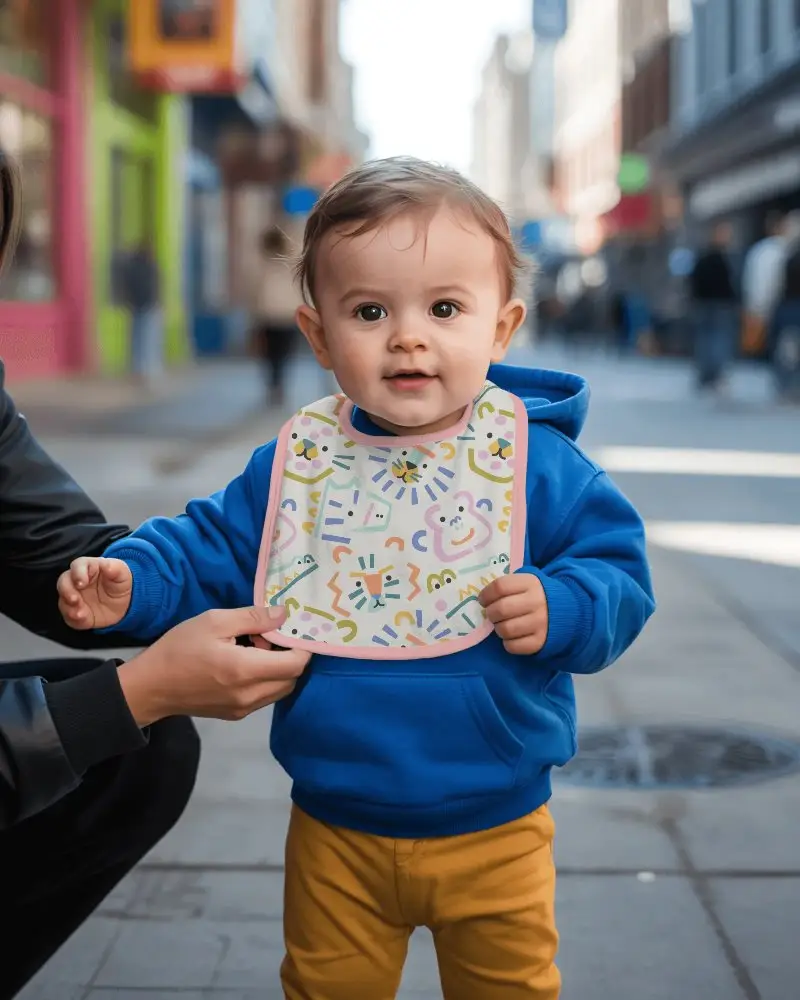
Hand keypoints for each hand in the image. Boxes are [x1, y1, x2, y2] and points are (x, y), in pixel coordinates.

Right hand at [57, 556, 132, 629]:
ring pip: (63, 601)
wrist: (124, 603)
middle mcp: (76, 582)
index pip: (78, 565)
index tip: (81, 582)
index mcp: (88, 567)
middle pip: (63, 582)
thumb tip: (107, 565)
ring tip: (80, 613)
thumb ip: (114, 568)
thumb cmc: (120, 583)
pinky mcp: (76, 612)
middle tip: (74, 599)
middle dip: (66, 591)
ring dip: (69, 607)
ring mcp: (74, 598)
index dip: (77, 573)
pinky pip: (69, 617)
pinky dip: (74, 619)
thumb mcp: (122, 573)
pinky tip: (82, 619)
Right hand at [117, 605, 309, 725]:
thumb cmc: (179, 649)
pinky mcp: (235, 715)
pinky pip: (265, 697)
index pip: (295, 664)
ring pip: (280, 689)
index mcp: (245, 671)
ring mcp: (243, 709)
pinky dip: (265, 680)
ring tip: (253, 649)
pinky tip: (244, 664)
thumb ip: (253, 618)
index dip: (301, 646)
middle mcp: (250, 696)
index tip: (291, 629)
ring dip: (278, 669)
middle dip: (289, 656)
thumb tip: (283, 615)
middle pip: (292, 679)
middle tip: (265, 636)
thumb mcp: (214, 622)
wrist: (150, 687)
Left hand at [479, 572, 548, 654]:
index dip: (486, 594)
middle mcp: (537, 602)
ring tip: (503, 624)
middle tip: (492, 614)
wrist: (568, 612)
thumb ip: (508, 585)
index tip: (483, 600)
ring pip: (505, 629)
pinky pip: (513, 646)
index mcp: (531, 583)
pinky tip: (512, 636)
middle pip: (500, 609)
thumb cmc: (538, 595)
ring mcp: (540, 623)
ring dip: (498, 628)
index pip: (500, 586)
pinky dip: (508, 643)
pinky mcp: (540, 641)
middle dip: (490, 613)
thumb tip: (483, 598)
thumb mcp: (527, 582)